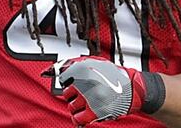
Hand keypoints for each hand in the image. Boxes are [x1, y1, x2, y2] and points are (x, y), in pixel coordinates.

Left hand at [42, 56, 164, 125]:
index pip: (63, 78)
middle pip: (67, 93)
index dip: (71, 82)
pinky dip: (80, 118)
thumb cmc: (112, 75)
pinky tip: (87, 113)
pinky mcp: (94, 112)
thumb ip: (71, 64)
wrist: (132, 89)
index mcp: (83, 68)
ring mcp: (89, 97)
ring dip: (78, 106)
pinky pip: (77, 118)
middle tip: (87, 92)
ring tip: (90, 102)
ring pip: (71, 106)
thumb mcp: (94, 62)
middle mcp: (85, 82)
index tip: (77, 83)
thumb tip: (47, 71)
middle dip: (75, 94)